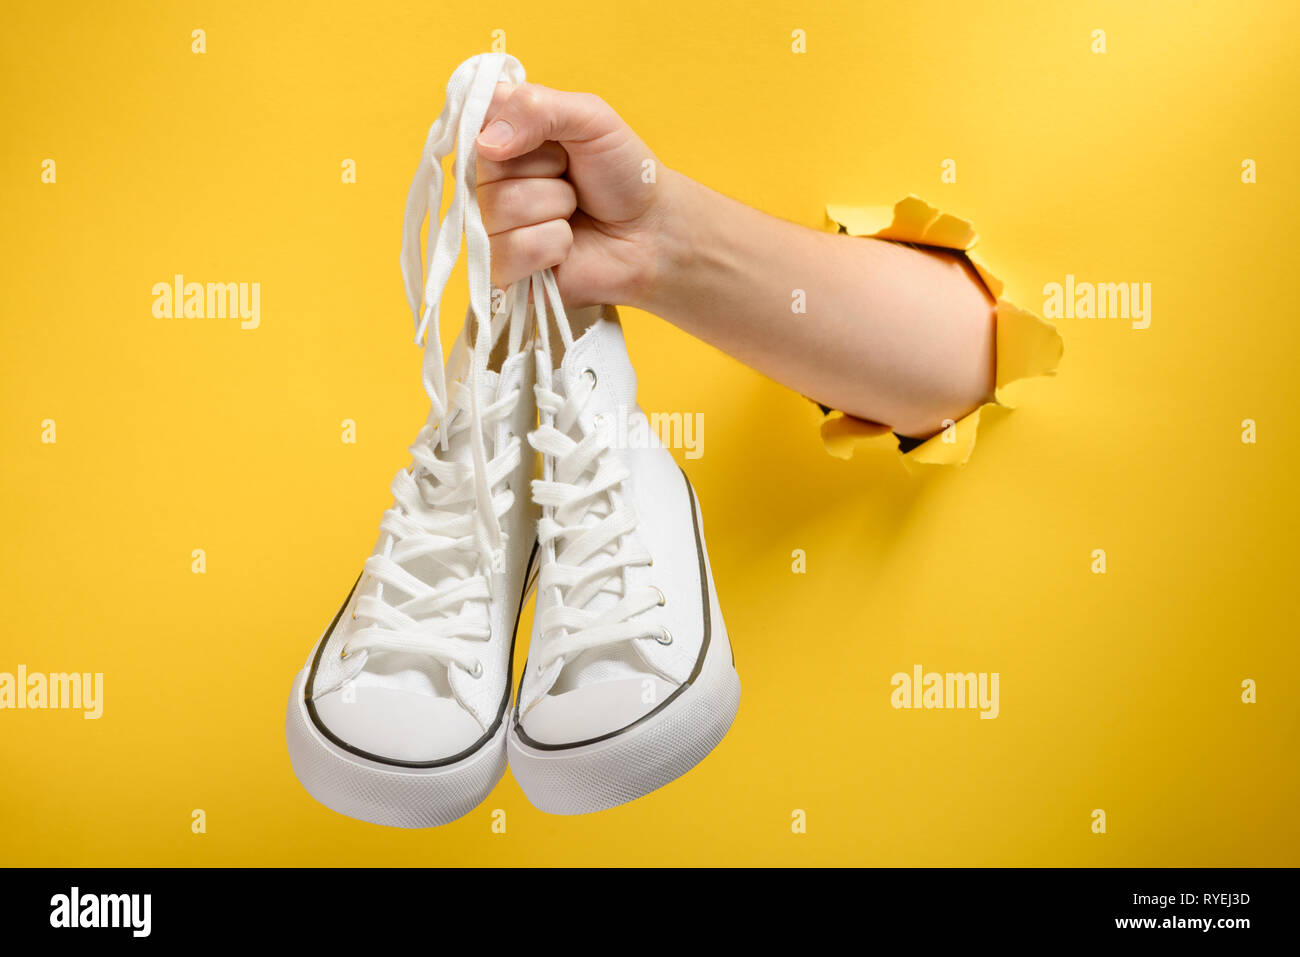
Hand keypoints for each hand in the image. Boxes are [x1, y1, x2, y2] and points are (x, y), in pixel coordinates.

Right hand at [475, 83, 671, 308]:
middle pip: (490, 168)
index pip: (475, 119)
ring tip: (572, 213)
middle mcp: (488, 182)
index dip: (513, 127)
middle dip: (548, 172)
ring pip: (503, 209)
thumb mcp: (590, 117)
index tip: (553, 138)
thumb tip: (486, 142)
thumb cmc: (621, 173)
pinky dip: (554, 245)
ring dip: (556, 208)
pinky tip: (567, 246)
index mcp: (501, 137)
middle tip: (570, 179)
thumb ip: (536, 108)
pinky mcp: (504, 270)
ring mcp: (492, 228)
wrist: (652, 232)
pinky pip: (512, 251)